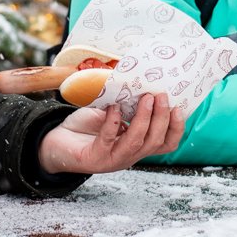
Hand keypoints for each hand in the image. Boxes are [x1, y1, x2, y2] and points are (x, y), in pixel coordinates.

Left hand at [36, 93, 185, 174]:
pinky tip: (114, 107)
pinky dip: (113, 122)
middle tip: (161, 96)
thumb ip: (127, 102)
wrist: (56, 141)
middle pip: (155, 142)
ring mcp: (113, 159)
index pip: (166, 143)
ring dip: (143, 120)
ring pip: (136, 143)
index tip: (179, 107)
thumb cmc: (86, 127)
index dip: (176, 128)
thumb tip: (140, 77)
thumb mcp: (112, 111)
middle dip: (161, 118)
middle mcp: (129, 155)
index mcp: (138, 146)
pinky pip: (108, 140)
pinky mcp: (94, 158)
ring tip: (145, 98)